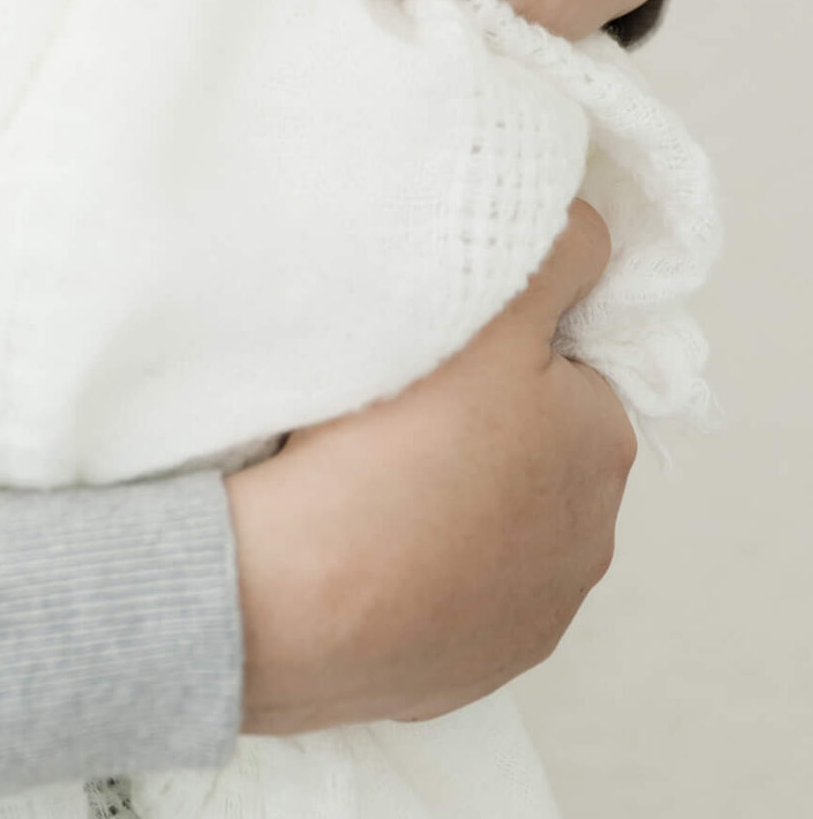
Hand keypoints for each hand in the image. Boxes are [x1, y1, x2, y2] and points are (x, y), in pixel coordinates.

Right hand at [228, 199, 635, 732]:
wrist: (297, 597)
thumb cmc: (396, 441)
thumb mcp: (490, 309)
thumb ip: (557, 253)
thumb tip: (591, 232)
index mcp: (603, 445)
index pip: (565, 367)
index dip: (501, 345)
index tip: (436, 344)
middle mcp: (588, 542)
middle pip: (530, 446)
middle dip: (477, 421)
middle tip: (392, 400)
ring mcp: (527, 617)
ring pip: (489, 523)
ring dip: (446, 495)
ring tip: (363, 469)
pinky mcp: (467, 669)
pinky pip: (447, 594)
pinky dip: (414, 565)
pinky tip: (358, 538)